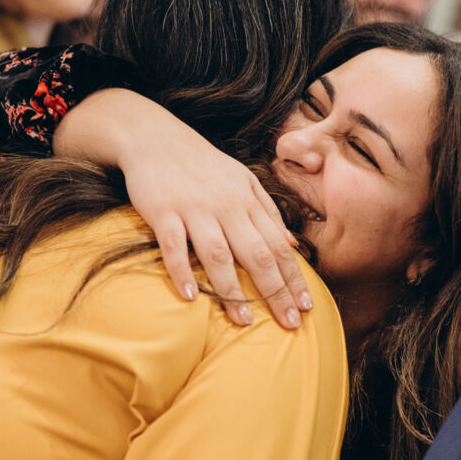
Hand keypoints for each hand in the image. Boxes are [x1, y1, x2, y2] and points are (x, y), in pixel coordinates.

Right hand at [57, 90, 312, 329]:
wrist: (153, 136)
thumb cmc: (201, 164)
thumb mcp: (242, 180)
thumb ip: (268, 212)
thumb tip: (294, 245)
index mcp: (247, 201)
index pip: (278, 246)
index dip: (294, 278)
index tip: (306, 306)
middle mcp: (226, 206)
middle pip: (257, 254)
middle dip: (276, 291)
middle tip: (289, 322)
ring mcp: (194, 209)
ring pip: (218, 254)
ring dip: (232, 290)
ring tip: (244, 321)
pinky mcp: (163, 211)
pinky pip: (172, 246)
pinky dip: (181, 271)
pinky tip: (189, 297)